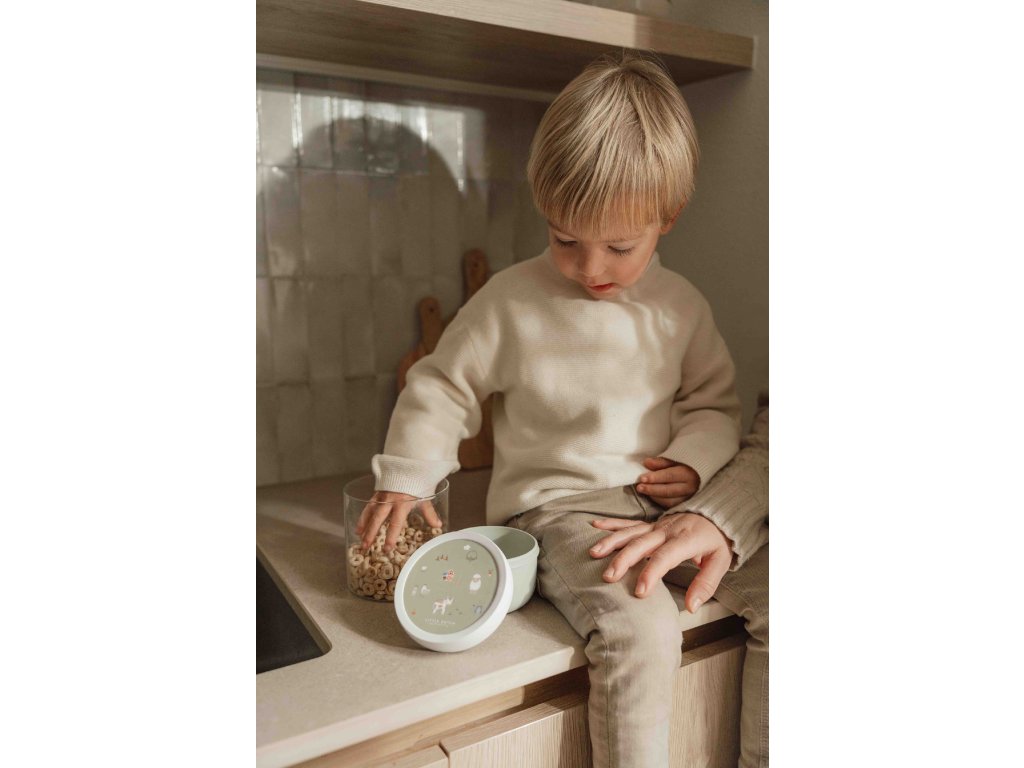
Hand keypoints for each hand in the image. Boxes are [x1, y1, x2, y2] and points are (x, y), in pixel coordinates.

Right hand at [354, 490, 443, 553]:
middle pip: (378, 519)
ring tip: (359, 537)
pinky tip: (359, 526)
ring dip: (364, 526)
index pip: (395, 523)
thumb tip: (437, 525)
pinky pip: (369, 506)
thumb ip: (429, 513)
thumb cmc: (418, 482)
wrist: (411, 463)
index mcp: (402, 503)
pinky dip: (363, 516)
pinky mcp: (377, 493)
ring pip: (370, 512)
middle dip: (371, 533)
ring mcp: (382, 496)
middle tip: (366, 546)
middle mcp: (390, 500)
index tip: (387, 548)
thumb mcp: (425, 497)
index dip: (391, 537)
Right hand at [588, 512, 731, 611]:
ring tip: (594, 553)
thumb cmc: (716, 542)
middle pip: (641, 544)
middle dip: (623, 560)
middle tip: (608, 576)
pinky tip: (594, 525)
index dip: (651, 573)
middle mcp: (667, 530)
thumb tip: (690, 606)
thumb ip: (705, 585)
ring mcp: (657, 526)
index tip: (639, 592)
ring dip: (611, 542)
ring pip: (631, 532)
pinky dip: (611, 523)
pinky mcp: (651, 524)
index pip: (665, 557)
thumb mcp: (720, 562)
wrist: (717, 514)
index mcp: (686, 540)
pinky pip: (629, 523)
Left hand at [637, 457, 699, 508]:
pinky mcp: (682, 505)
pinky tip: (650, 496)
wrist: (694, 478)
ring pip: (669, 501)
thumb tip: (647, 462)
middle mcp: (690, 488)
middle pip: (669, 490)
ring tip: (642, 491)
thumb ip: (660, 462)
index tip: (642, 478)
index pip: (670, 476)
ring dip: (654, 496)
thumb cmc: (681, 467)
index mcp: (689, 474)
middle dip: (652, 489)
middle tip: (639, 487)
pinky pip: (669, 506)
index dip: (655, 477)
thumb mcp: (673, 462)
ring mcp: (687, 499)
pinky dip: (658, 501)